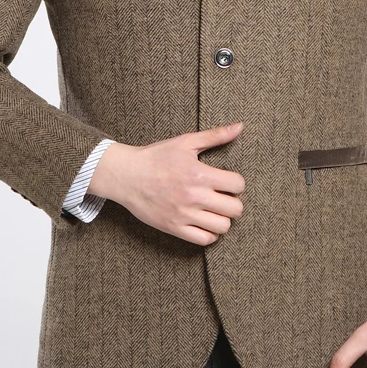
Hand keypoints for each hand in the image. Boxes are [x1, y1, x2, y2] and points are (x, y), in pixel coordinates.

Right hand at [87, 122, 245, 244]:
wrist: (127, 175)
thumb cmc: (157, 156)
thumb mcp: (186, 141)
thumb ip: (215, 136)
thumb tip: (239, 126)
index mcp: (199, 174)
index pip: (238, 185)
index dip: (236, 182)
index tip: (228, 181)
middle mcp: (194, 196)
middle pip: (235, 209)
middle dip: (233, 202)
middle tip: (224, 197)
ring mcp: (184, 214)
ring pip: (223, 227)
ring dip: (223, 218)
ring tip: (214, 210)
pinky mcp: (174, 228)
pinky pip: (204, 240)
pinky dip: (209, 234)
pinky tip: (204, 222)